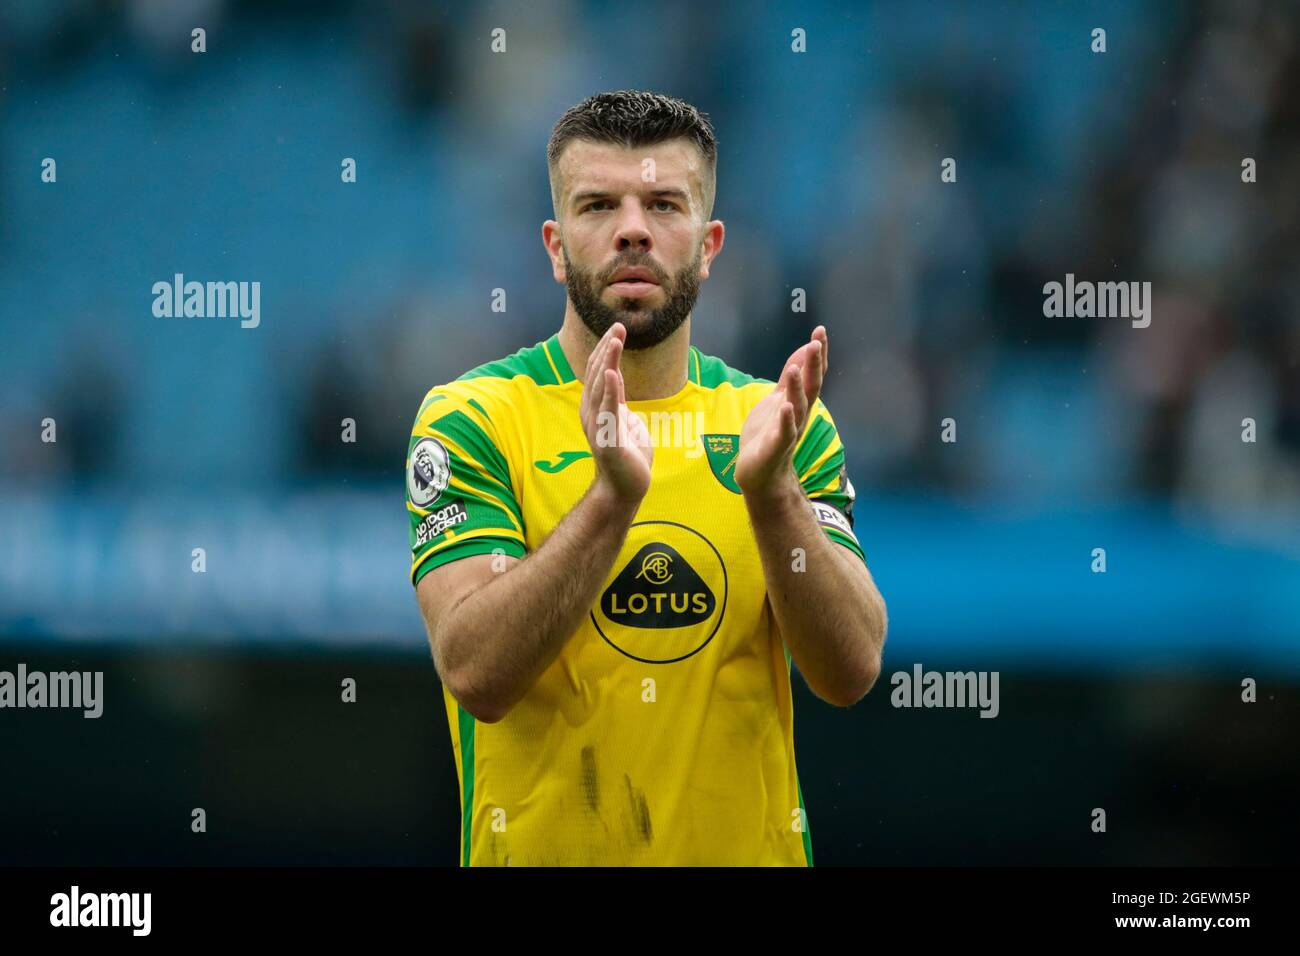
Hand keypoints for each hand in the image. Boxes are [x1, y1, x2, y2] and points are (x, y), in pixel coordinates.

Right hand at [579, 323, 652, 503]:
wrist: (626, 488)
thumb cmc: (627, 457)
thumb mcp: (625, 421)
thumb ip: (618, 402)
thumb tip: (616, 383)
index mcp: (596, 408)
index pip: (598, 372)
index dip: (606, 350)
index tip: (617, 330)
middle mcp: (592, 413)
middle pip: (596, 373)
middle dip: (607, 348)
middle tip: (618, 327)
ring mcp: (598, 426)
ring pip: (601, 387)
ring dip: (608, 361)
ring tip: (615, 340)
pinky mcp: (608, 439)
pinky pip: (609, 410)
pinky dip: (610, 390)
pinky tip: (611, 371)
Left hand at [735, 325, 828, 497]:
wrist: (759, 473)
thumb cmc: (769, 435)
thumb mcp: (779, 399)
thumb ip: (791, 378)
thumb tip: (804, 351)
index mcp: (799, 402)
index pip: (812, 374)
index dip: (817, 354)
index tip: (820, 330)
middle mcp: (799, 415)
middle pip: (810, 387)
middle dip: (813, 365)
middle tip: (816, 342)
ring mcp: (789, 431)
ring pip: (797, 407)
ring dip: (797, 388)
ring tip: (793, 368)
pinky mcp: (775, 447)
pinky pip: (784, 433)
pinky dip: (786, 420)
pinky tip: (785, 407)